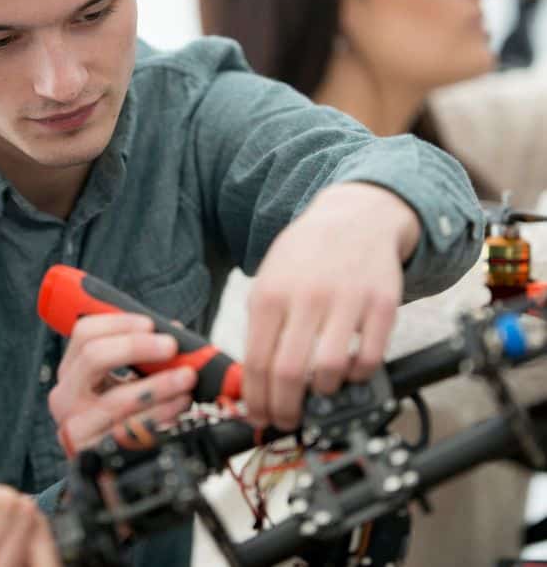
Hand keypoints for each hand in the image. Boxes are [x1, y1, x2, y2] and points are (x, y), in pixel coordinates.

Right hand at [49, 312, 196, 454]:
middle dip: (138, 347)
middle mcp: (65, 398)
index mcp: (70, 372)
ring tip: (186, 379)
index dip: (119, 323)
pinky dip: (161, 418)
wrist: (110, 471)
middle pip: (94, 357)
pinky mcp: (93, 455)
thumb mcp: (120, 384)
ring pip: (117, 399)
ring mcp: (76, 428)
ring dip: (160, 386)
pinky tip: (178, 409)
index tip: (151, 324)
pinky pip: (131, 433)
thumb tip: (176, 333)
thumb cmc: (119, 418)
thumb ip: (141, 358)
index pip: (85, 333)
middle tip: (171, 346)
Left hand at [242, 182, 418, 430]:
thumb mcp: (269, 278)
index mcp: (270, 293)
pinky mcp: (382, 304)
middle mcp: (306, 297)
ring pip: (330, 370)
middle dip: (284, 409)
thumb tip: (254, 380)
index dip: (257, 400)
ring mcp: (346, 300)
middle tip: (287, 420)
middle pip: (288, 373)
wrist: (355, 216)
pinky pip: (370, 357)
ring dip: (323, 394)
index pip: (257, 362)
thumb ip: (261, 325)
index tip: (260, 417)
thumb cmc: (306, 255)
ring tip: (318, 392)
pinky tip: (349, 373)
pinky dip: (358, 376)